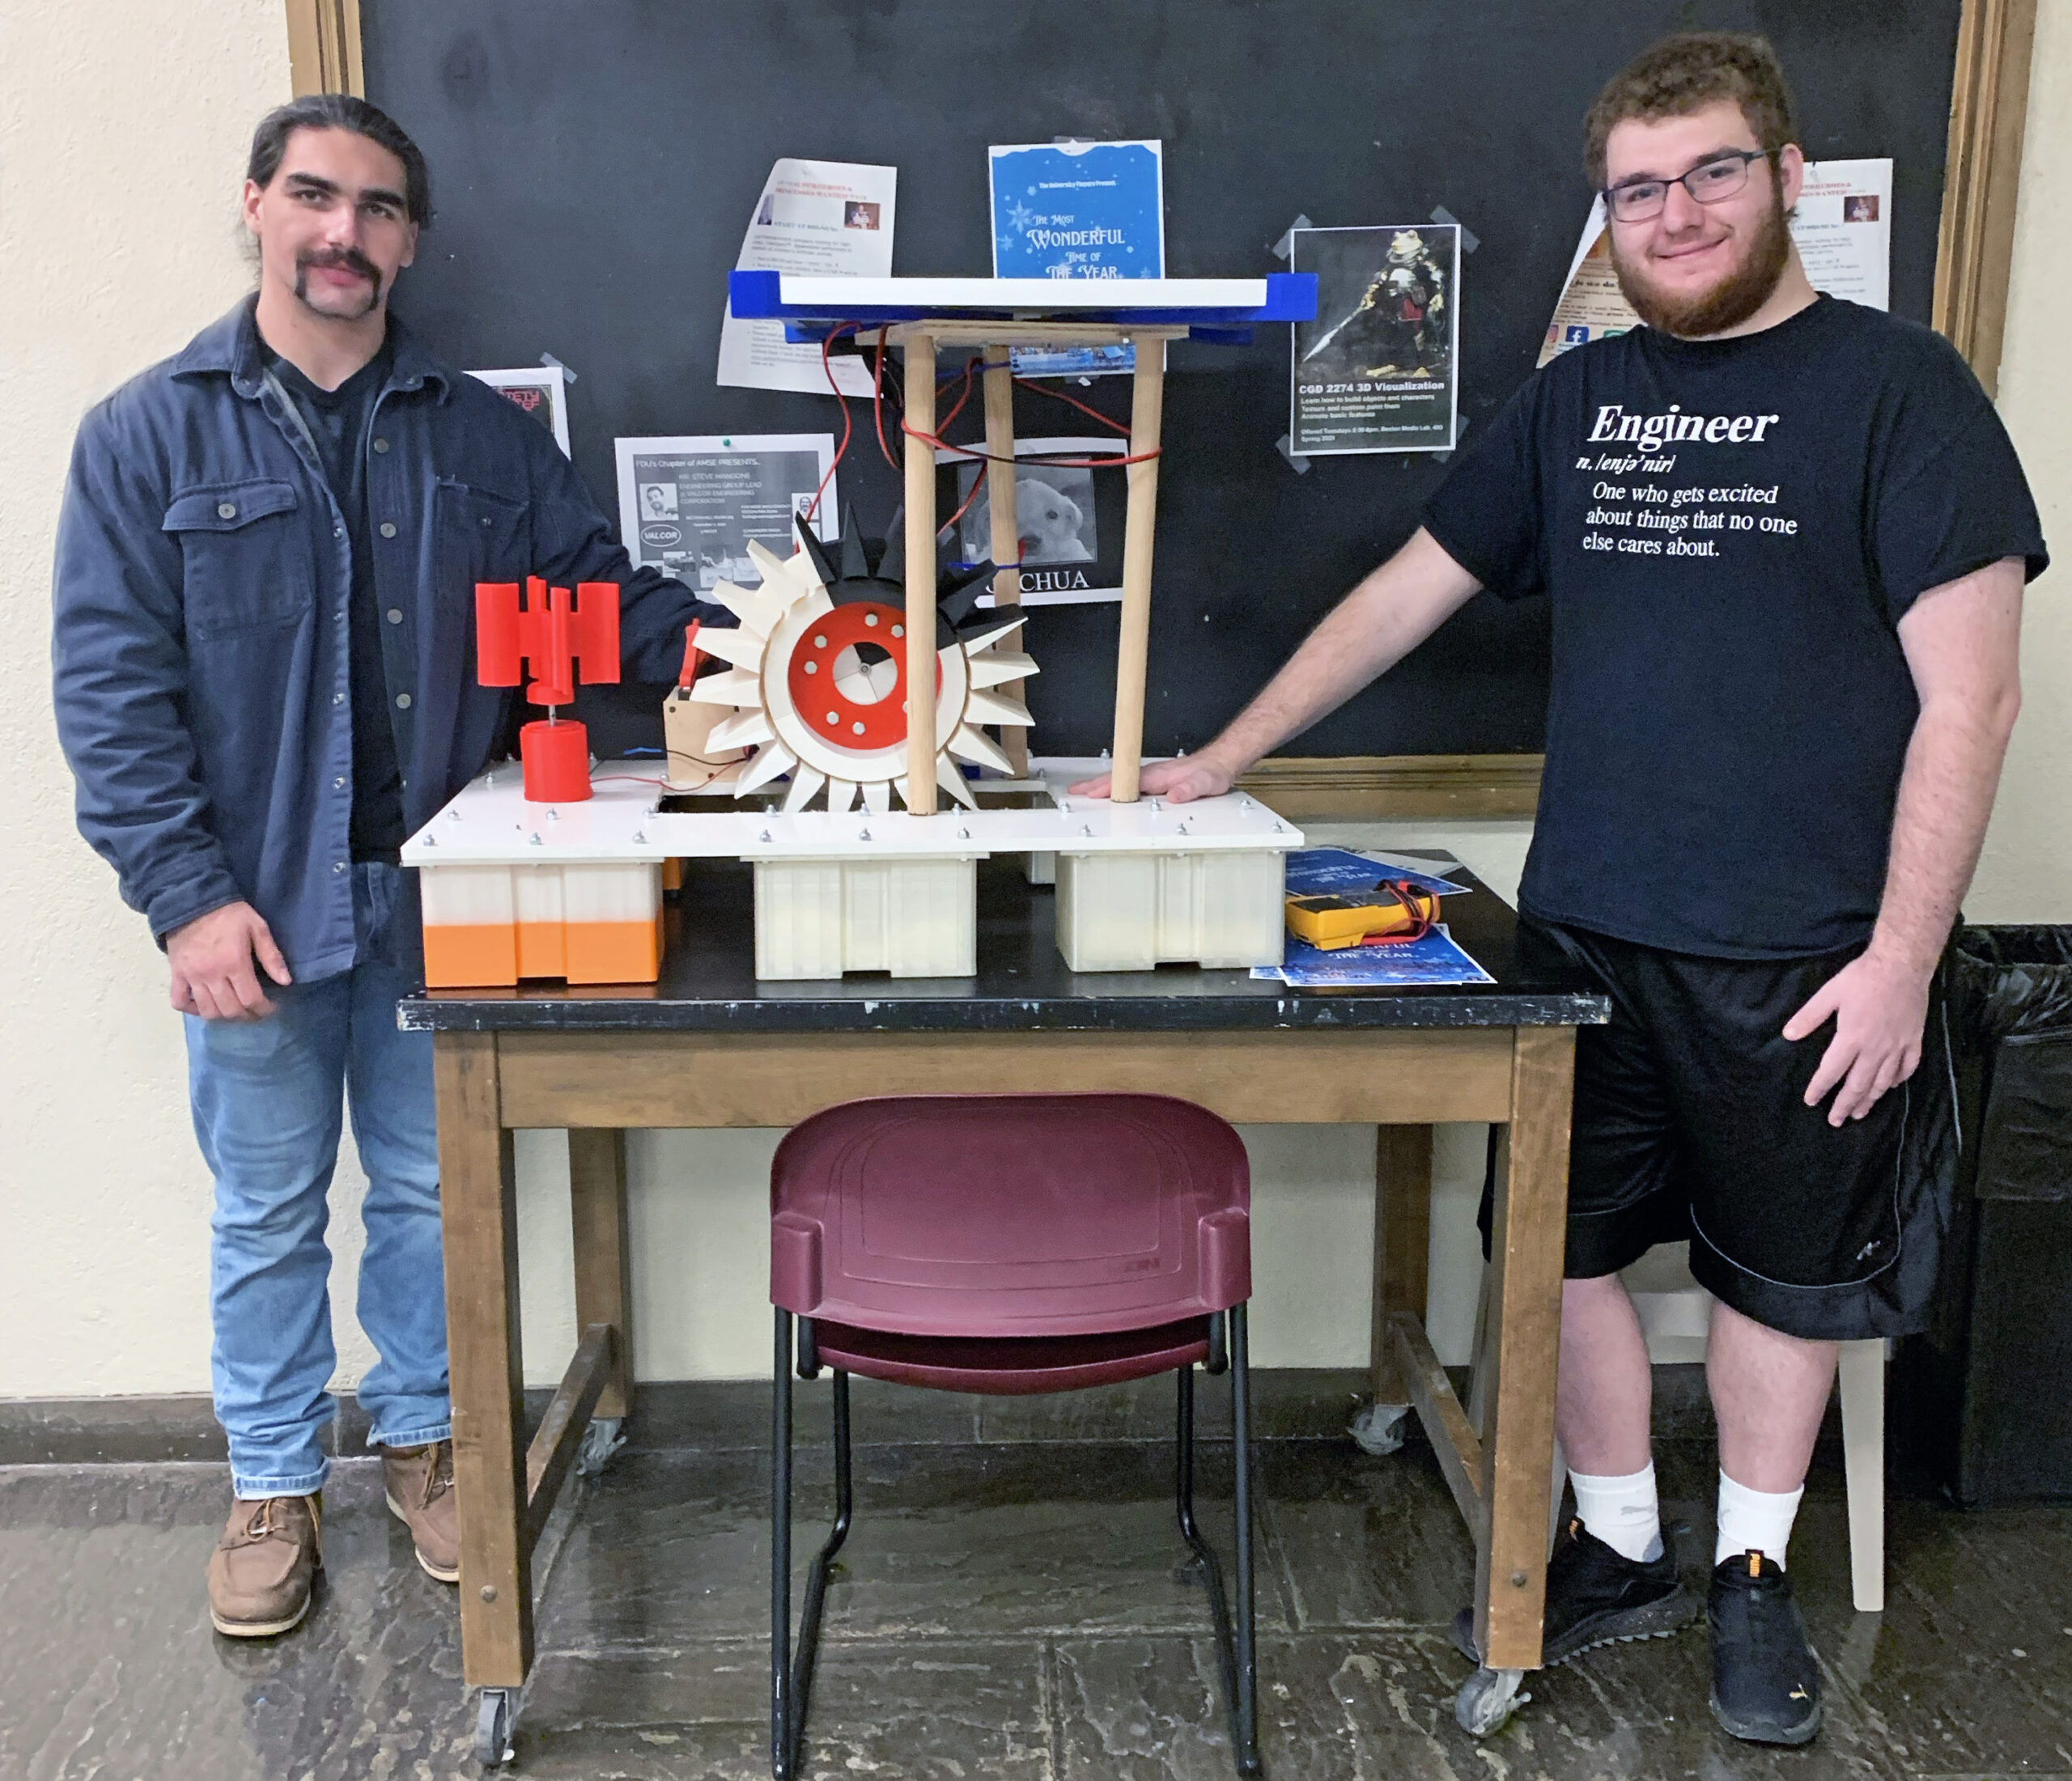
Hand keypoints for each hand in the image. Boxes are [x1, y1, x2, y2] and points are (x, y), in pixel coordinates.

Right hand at [167, 901, 291, 1020]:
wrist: (192, 901)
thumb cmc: (229, 914)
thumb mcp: (257, 928)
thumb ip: (272, 956)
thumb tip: (286, 982)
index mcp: (234, 963)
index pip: (251, 999)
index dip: (264, 1009)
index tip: (272, 1008)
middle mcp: (211, 975)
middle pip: (230, 1010)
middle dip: (248, 1016)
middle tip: (256, 1011)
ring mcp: (191, 977)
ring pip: (207, 1011)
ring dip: (224, 1016)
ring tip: (235, 1010)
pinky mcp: (176, 974)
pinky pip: (179, 1002)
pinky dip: (192, 1010)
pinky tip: (205, 1006)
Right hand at [1068, 755, 1235, 802]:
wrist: (1220, 763)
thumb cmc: (1211, 774)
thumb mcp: (1205, 784)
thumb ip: (1189, 790)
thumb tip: (1173, 796)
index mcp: (1158, 775)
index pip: (1126, 780)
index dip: (1107, 787)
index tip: (1090, 792)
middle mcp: (1151, 774)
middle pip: (1116, 777)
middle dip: (1093, 784)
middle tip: (1074, 791)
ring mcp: (1151, 776)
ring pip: (1120, 779)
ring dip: (1100, 785)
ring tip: (1082, 792)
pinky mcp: (1154, 780)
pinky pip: (1128, 782)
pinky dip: (1113, 786)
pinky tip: (1108, 792)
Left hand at [1782, 949, 1930, 1126]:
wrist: (1902, 965)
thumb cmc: (1862, 978)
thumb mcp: (1829, 994)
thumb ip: (1809, 1016)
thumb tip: (1788, 1035)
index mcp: (1851, 1038)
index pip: (1832, 1071)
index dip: (1820, 1088)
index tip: (1811, 1101)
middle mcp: (1875, 1048)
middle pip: (1858, 1084)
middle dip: (1845, 1104)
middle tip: (1836, 1120)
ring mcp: (1898, 1046)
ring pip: (1883, 1082)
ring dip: (1870, 1099)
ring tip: (1860, 1113)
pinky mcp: (1915, 1040)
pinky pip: (1908, 1068)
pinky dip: (1897, 1081)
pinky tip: (1890, 1087)